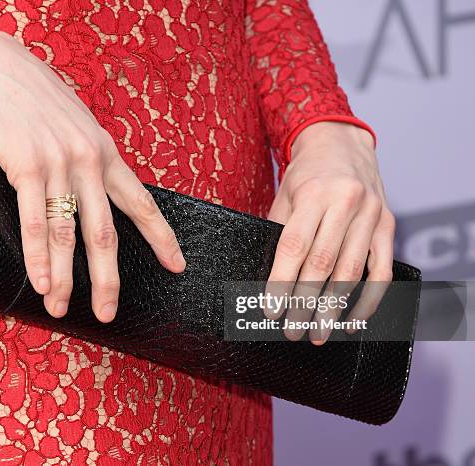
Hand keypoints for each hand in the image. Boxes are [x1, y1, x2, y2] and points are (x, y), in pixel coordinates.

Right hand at [0, 27, 185, 321]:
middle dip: (108, 279)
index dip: (162, 237)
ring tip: (62, 309)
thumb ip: (91, 163)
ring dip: (65, 278)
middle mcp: (90, 162)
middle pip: (105, 233)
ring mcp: (59, 165)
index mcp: (107, 155)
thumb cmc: (39, 104)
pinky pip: (36, 222)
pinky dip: (38, 258)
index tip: (178, 266)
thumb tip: (96, 199)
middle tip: (108, 312)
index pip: (142, 203)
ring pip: (68, 235)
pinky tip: (41, 283)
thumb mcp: (78, 128)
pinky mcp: (26, 166)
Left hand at [265, 121, 394, 343]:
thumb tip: (270, 280)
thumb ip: (280, 233)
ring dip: (334, 308)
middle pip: (323, 264)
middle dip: (305, 303)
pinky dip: (368, 300)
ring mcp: (372, 214)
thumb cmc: (307, 175)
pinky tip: (353, 321)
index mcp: (314, 194)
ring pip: (352, 271)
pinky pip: (381, 270)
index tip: (271, 310)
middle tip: (293, 330)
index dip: (281, 282)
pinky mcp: (389, 224)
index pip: (294, 247)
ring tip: (319, 333)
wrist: (341, 144)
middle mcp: (346, 202)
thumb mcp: (286, 196)